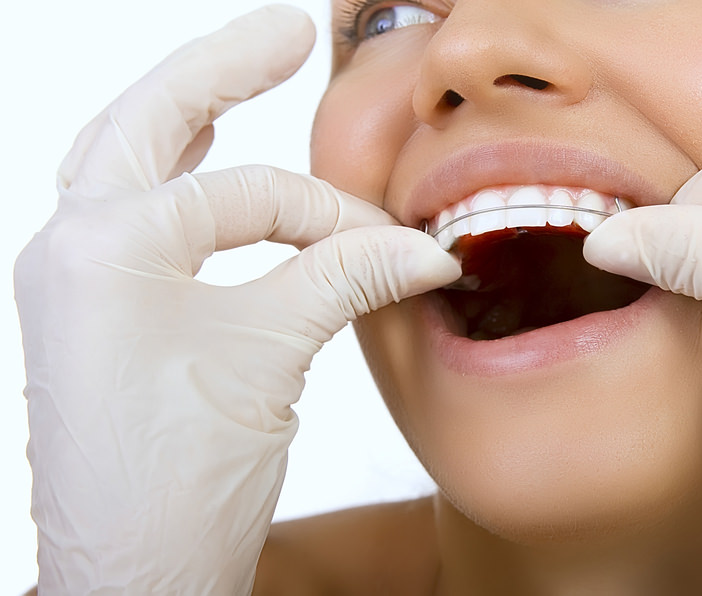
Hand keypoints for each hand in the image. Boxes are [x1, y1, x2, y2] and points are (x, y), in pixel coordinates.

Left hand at [14, 6, 458, 592]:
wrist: (135, 577)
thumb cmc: (177, 487)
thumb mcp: (272, 357)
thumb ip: (346, 278)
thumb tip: (420, 249)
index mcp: (103, 247)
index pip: (246, 196)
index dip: (335, 218)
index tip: (399, 249)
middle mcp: (71, 251)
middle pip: (148, 123)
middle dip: (221, 68)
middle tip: (284, 32)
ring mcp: (75, 283)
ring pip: (127, 164)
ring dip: (186, 116)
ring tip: (239, 75)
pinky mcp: (98, 316)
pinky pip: (132, 219)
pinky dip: (174, 181)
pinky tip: (203, 168)